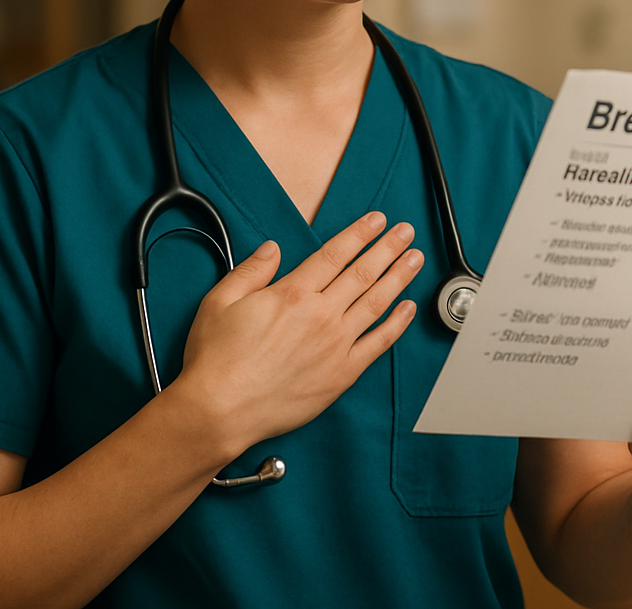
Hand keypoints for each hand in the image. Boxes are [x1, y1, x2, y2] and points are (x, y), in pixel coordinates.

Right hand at [174, 211, 422, 455]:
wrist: (220, 411)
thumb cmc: (217, 360)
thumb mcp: (220, 301)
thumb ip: (251, 270)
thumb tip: (273, 249)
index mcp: (292, 294)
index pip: (335, 254)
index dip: (359, 233)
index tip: (377, 220)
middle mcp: (320, 315)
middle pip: (363, 272)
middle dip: (388, 248)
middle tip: (405, 231)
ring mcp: (335, 345)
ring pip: (376, 302)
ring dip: (399, 277)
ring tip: (415, 259)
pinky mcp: (341, 375)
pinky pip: (377, 344)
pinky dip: (396, 324)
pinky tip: (408, 308)